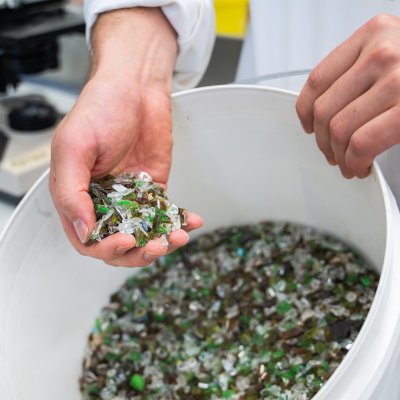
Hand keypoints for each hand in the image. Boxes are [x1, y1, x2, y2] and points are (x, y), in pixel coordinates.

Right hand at [49, 8, 202, 266]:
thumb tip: (84, 231)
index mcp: (78, 196)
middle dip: (138, 252)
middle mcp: (103, 201)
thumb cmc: (99, 109)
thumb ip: (71, 192)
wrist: (136, 88)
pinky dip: (180, 222)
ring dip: (162, 242)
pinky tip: (192, 222)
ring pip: (144, 234)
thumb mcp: (73, 147)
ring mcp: (131, 197)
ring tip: (178, 236)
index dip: (105, 248)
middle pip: (118, 244)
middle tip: (156, 246)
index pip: (88, 239)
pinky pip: (166, 213)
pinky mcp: (154, 188)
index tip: (126, 241)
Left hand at [296, 14, 399, 177]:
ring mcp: (399, 78)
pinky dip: (354, 162)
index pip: (317, 79)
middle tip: (332, 154)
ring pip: (339, 130)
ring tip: (348, 163)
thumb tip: (320, 110)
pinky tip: (360, 165)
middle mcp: (383, 51)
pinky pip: (362, 144)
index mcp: (374, 33)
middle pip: (324, 110)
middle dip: (322, 142)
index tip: (309, 127)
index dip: (305, 112)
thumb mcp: (394, 53)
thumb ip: (361, 70)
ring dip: (338, 156)